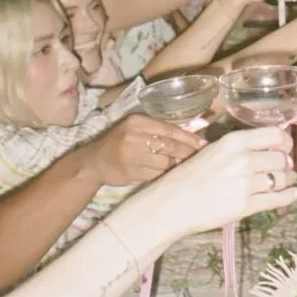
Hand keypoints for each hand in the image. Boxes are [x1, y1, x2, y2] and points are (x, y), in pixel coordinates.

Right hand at [84, 111, 202, 186]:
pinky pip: (157, 174)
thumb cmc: (119, 142)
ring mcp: (133, 155)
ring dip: (178, 165)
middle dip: (187, 153)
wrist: (94, 161)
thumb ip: (159, 130)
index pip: (169, 129)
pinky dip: (167, 175)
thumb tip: (192, 135)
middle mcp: (135, 136)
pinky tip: (173, 175)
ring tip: (188, 166)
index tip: (202, 144)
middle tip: (200, 157)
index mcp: (138, 121)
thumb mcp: (135, 128)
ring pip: (166, 162)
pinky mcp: (132, 172)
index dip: (188, 138)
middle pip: (170, 146)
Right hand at [160, 126, 296, 236]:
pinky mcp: (246, 206)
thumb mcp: (214, 150)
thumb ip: (241, 146)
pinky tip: (296, 193)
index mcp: (234, 141)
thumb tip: (272, 146)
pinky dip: (290, 195)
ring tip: (286, 180)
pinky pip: (278, 199)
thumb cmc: (190, 175)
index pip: (275, 135)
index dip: (285, 142)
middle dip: (286, 164)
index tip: (285, 147)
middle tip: (284, 167)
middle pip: (282, 158)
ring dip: (288, 179)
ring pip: (282, 179)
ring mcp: (246, 184)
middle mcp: (243, 160)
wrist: (173, 203)